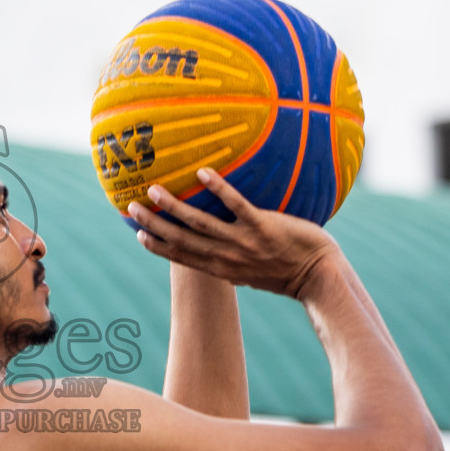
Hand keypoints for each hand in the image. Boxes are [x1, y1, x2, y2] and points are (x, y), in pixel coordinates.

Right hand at [127, 169, 341, 298]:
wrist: (318, 277)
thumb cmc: (287, 273)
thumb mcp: (251, 275)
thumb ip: (232, 263)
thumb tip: (217, 254)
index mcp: (222, 269)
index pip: (182, 257)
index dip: (158, 246)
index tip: (139, 233)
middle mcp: (227, 257)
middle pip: (181, 239)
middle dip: (154, 223)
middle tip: (131, 207)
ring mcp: (244, 242)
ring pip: (201, 223)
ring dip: (175, 206)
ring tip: (154, 189)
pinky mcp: (264, 227)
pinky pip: (237, 205)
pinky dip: (218, 189)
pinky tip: (201, 173)